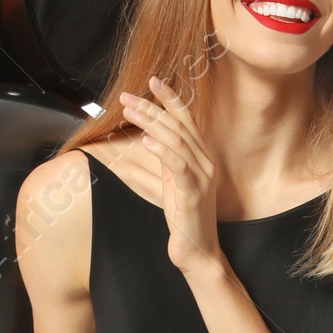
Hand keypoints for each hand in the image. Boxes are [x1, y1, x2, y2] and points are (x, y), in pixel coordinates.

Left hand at [120, 76, 219, 276]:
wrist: (199, 252)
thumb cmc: (184, 220)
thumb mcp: (169, 187)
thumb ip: (158, 167)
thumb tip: (134, 151)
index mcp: (200, 158)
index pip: (187, 120)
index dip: (171, 98)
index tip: (153, 81)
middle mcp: (205, 162)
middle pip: (178, 125)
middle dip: (152, 107)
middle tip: (128, 97)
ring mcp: (202, 177)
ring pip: (177, 140)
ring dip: (152, 123)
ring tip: (131, 112)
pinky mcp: (194, 194)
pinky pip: (179, 166)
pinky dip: (162, 151)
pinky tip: (146, 141)